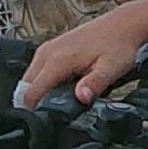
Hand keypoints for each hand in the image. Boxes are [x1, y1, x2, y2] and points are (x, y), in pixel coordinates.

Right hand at [16, 3, 147, 106]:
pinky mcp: (51, 48)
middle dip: (33, 103)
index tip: (42, 123)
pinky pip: (37, 71)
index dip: (33, 111)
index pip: (31, 92)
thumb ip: (94, 84)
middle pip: (25, 87)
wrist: (122, 25)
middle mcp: (48, 52)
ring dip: (37, 93)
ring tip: (58, 104)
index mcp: (59, 59)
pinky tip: (61, 90)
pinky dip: (42, 83)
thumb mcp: (112, 69)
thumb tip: (81, 97)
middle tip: (52, 116)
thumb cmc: (118, 45)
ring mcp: (48, 49)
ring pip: (29, 79)